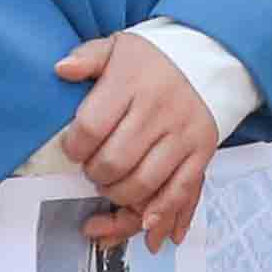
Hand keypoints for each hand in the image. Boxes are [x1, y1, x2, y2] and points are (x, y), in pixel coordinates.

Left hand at [49, 31, 229, 244]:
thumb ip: (87, 57)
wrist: (209, 60)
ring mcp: (183, 133)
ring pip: (144, 182)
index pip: (91, 127)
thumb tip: (61, 70)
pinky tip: (146, 224)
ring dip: (119, 195)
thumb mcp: (118, 47)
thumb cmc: (154, 59)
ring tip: (111, 186)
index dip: (74, 147)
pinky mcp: (201, 151)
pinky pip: (181, 190)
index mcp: (132, 82)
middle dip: (95, 174)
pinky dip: (162, 212)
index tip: (72, 149)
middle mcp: (159, 110)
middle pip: (115, 161)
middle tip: (92, 170)